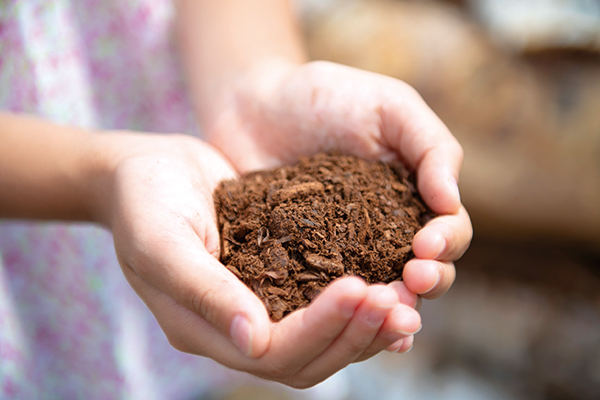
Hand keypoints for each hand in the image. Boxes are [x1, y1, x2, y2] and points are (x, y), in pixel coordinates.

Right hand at [89, 132, 420, 387]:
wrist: (144, 171)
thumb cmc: (143, 200)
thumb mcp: (161, 239)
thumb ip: (202, 289)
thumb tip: (254, 341)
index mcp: (203, 328)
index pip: (273, 352)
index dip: (320, 327)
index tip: (359, 288)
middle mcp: (235, 329)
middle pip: (307, 359)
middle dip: (355, 334)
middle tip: (398, 302)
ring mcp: (257, 307)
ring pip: (322, 341)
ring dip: (366, 326)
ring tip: (405, 299)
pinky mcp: (275, 280)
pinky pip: (321, 305)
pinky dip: (358, 304)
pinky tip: (388, 282)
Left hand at [203, 60, 472, 299]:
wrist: (255, 104)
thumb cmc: (326, 97)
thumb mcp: (389, 106)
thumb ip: (430, 146)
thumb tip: (451, 201)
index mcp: (414, 198)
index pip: (449, 231)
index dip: (446, 243)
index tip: (424, 244)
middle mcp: (386, 233)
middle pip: (424, 272)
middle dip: (426, 282)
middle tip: (411, 280)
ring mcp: (345, 254)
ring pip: (381, 293)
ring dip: (390, 310)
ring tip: (386, 314)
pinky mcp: (303, 265)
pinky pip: (328, 298)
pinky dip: (342, 318)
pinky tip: (345, 332)